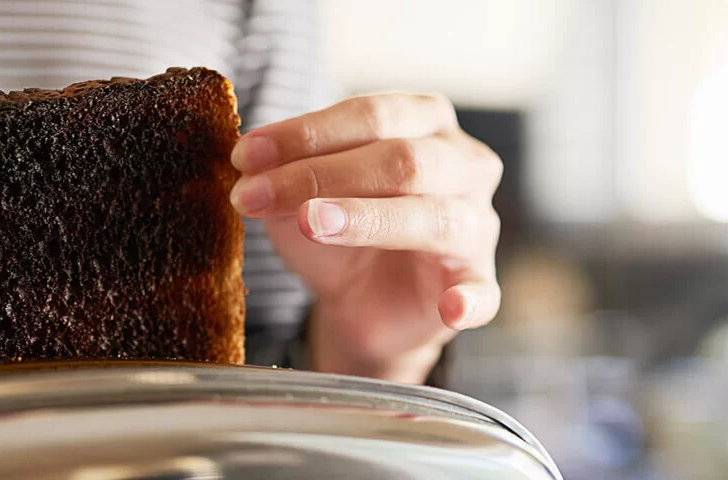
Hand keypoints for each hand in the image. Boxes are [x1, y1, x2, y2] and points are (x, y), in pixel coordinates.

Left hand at [229, 94, 501, 382]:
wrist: (359, 301)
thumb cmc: (338, 229)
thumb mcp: (299, 194)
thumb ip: (282, 175)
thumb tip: (248, 164)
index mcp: (424, 122)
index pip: (371, 115)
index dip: (306, 132)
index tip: (245, 155)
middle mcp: (463, 164)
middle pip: (402, 159)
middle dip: (322, 174)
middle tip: (259, 193)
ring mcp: (476, 225)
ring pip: (433, 216)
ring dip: (368, 218)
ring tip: (313, 223)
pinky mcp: (476, 282)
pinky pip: (481, 292)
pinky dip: (469, 300)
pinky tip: (451, 307)